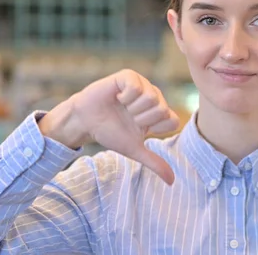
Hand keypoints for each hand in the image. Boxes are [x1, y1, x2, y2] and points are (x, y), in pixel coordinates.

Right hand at [39, 69, 179, 184]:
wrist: (85, 121)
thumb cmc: (110, 132)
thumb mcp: (134, 149)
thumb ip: (154, 162)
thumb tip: (172, 181)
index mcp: (158, 112)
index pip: (172, 121)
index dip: (154, 128)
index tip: (140, 128)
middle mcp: (154, 96)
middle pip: (162, 110)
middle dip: (141, 119)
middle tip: (128, 117)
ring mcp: (142, 85)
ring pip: (151, 98)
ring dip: (132, 108)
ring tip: (123, 107)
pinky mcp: (128, 76)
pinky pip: (137, 86)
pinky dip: (125, 97)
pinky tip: (118, 97)